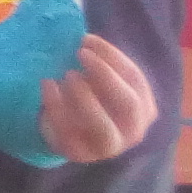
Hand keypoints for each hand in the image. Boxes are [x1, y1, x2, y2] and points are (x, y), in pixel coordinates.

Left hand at [40, 34, 158, 162]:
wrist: (70, 134)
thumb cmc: (93, 100)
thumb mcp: (103, 83)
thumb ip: (103, 66)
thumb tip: (87, 39)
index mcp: (144, 109)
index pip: (136, 80)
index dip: (112, 57)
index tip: (88, 40)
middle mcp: (133, 131)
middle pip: (129, 104)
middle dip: (105, 75)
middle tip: (80, 54)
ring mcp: (107, 147)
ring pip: (102, 125)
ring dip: (84, 96)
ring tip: (67, 74)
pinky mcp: (79, 153)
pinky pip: (67, 130)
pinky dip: (55, 104)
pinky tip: (47, 83)